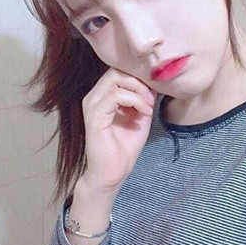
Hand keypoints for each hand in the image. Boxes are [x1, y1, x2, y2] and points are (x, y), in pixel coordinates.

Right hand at [80, 67, 156, 193]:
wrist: (113, 173)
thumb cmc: (125, 146)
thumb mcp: (141, 114)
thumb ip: (144, 96)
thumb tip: (153, 80)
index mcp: (103, 95)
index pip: (119, 71)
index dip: (138, 77)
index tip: (153, 93)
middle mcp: (94, 96)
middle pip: (117, 71)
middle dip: (139, 81)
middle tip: (151, 99)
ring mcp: (92, 105)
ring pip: (115, 78)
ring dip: (138, 90)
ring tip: (148, 107)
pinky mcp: (94, 116)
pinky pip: (115, 96)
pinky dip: (134, 100)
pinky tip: (143, 113)